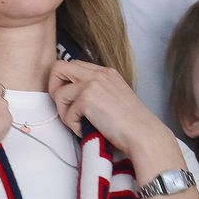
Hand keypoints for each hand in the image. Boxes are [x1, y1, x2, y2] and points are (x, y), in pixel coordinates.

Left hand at [47, 59, 169, 157]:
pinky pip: (67, 114)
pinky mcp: (87, 100)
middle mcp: (98, 74)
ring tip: (80, 124)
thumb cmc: (131, 123)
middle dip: (54, 89)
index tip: (70, 99)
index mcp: (106, 72)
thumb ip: (97, 90)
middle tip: (65, 108)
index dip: (65, 82)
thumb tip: (73, 97)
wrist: (143, 134)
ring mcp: (92, 85)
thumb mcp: (115, 97)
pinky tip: (87, 130)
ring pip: (59, 94)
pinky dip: (74, 126)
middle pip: (58, 68)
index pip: (74, 65)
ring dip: (65, 113)